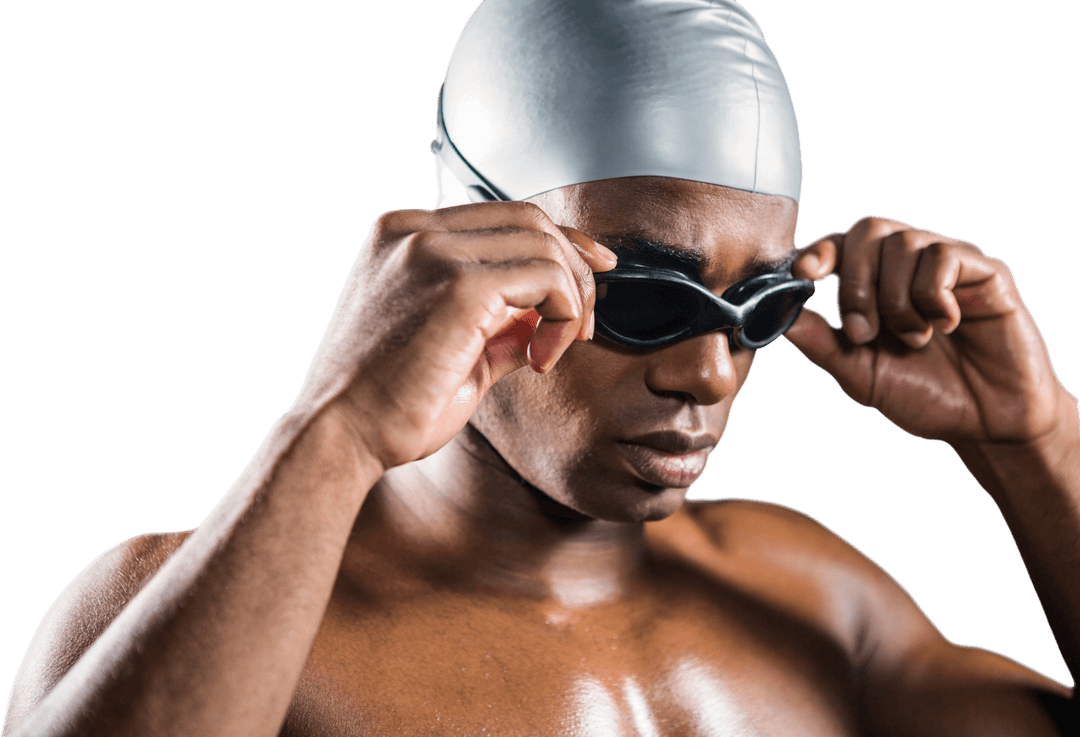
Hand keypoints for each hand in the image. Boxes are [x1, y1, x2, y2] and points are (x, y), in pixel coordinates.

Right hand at [290, 201, 616, 471]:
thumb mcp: (452, 347)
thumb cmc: (388, 404)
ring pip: (543, 244)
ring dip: (571, 298)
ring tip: (556, 351)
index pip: (503, 216)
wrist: (340, 436)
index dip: (559, 242)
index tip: (595, 272)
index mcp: (403, 236)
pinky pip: (545, 278)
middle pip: (530, 220)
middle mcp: (415, 231)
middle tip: (582, 328)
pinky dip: (561, 316)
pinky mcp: (459, 285)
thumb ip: (499, 321)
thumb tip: (549, 314)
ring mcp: (433, 251)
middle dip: (575, 269)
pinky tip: (541, 361)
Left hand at [784, 216, 1072, 444]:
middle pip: (868, 230)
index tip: (804, 273)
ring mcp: (950, 264)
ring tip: (913, 339)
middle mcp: (911, 264)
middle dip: (856, 283)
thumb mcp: (860, 374)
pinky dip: (933, 296)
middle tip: (866, 333)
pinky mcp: (986, 273)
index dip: (819, 251)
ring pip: (904, 243)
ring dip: (896, 300)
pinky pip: (944, 257)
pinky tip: (943, 325)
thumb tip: (780, 317)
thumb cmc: (925, 395)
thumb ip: (822, 344)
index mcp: (876, 282)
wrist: (986, 424)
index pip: (840, 243)